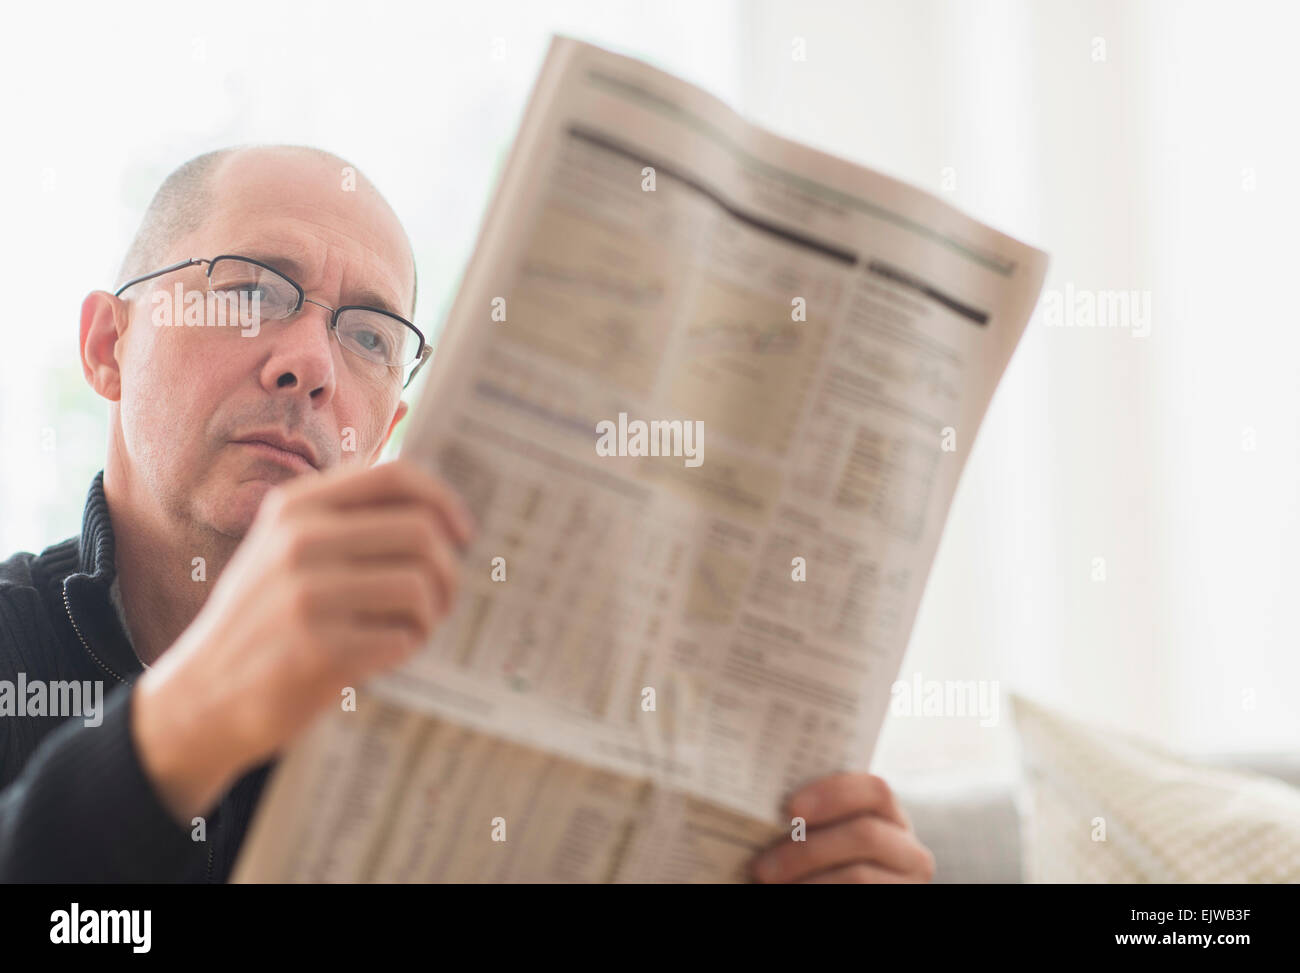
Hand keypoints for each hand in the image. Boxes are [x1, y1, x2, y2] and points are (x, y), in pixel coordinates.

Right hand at [132, 459, 474, 823]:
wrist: (199, 699)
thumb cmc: (263, 621)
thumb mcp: (285, 551)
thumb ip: (345, 521)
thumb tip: (437, 508)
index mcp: (295, 507)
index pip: (395, 476)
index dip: (444, 501)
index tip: (462, 534)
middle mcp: (298, 542)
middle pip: (421, 532)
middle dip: (448, 571)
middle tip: (442, 599)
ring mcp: (306, 595)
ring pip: (420, 587)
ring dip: (432, 614)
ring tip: (413, 629)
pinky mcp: (318, 649)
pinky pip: (403, 637)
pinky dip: (407, 648)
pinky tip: (383, 655)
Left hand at [750, 772, 934, 882]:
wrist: (835, 886)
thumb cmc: (817, 864)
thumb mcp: (822, 836)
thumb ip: (809, 818)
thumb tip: (761, 802)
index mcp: (889, 816)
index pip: (875, 791)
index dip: (833, 794)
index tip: (789, 808)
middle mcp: (908, 849)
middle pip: (865, 835)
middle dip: (807, 850)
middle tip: (761, 866)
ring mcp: (907, 883)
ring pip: (858, 876)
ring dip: (807, 882)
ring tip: (768, 884)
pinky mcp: (899, 902)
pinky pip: (853, 897)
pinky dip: (818, 893)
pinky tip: (793, 893)